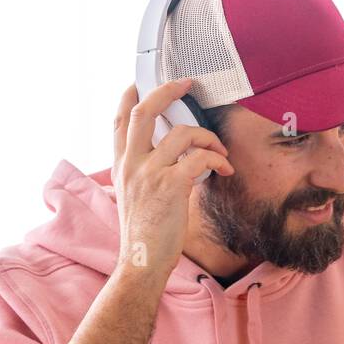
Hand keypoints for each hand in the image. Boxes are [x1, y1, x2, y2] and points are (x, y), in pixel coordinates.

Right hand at [111, 79, 233, 280]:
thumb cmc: (144, 233)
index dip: (130, 96)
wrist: (140, 262)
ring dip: (208, 136)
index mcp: (121, 165)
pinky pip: (199, 158)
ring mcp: (149, 173)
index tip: (142, 81)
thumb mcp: (133, 195)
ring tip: (220, 150)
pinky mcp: (170, 187)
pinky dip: (217, 159)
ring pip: (182, 132)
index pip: (119, 120)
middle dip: (168, 90)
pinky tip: (225, 168)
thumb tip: (170, 157)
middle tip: (187, 84)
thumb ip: (144, 172)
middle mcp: (131, 164)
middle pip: (144, 111)